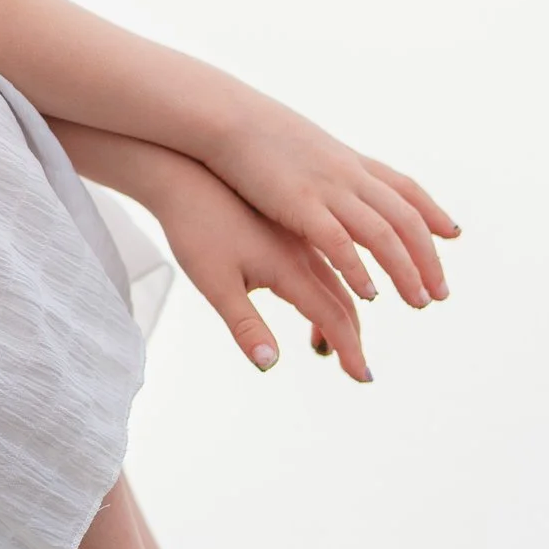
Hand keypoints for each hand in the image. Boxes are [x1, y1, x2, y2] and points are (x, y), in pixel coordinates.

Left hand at [134, 151, 382, 380]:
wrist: (186, 171)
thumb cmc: (195, 229)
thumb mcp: (214, 283)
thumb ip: (245, 325)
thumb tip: (268, 363)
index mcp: (291, 266)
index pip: (334, 316)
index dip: (350, 349)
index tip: (362, 378)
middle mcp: (305, 251)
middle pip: (345, 300)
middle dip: (353, 337)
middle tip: (357, 370)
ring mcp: (300, 236)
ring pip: (338, 280)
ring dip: (342, 314)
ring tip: (326, 346)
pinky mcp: (290, 225)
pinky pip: (325, 261)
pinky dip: (328, 288)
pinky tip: (309, 303)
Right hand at [204, 101, 458, 315]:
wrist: (221, 113)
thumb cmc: (249, 130)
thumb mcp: (297, 145)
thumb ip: (317, 164)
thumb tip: (320, 173)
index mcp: (347, 160)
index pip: (405, 187)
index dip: (432, 211)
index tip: (452, 234)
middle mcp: (348, 173)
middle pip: (405, 217)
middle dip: (427, 257)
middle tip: (441, 293)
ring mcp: (328, 187)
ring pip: (383, 233)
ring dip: (406, 270)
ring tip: (418, 303)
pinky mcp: (300, 202)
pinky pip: (340, 240)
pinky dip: (359, 267)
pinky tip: (370, 293)